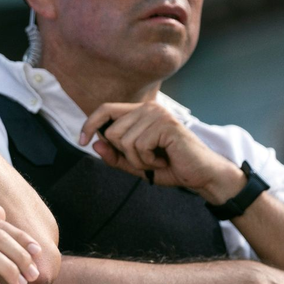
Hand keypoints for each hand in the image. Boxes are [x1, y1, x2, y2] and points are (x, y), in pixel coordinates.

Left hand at [79, 102, 244, 202]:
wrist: (202, 176)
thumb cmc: (170, 167)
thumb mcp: (135, 164)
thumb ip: (114, 155)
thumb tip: (95, 143)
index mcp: (140, 112)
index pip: (105, 109)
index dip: (89, 124)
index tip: (81, 141)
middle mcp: (149, 108)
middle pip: (112, 130)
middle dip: (124, 153)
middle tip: (146, 160)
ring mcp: (158, 114)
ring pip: (123, 140)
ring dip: (138, 159)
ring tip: (156, 160)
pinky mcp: (166, 125)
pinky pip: (138, 146)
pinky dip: (147, 160)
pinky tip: (164, 159)